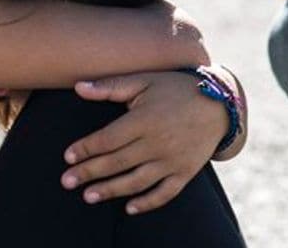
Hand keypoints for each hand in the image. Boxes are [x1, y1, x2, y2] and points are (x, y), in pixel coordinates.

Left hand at [61, 71, 227, 213]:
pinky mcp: (185, 172)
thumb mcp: (145, 80)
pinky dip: (146, 203)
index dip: (86, 149)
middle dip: (89, 173)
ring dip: (111, 190)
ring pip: (136, 181)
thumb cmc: (176, 89)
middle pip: (117, 163)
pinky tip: (128, 208)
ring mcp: (172, 160)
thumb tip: (78, 87)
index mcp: (145, 119)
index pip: (108, 139)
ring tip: (89, 196)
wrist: (220, 103)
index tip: (67, 156)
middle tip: (67, 182)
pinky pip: (164, 193)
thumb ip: (111, 85)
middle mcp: (158, 142)